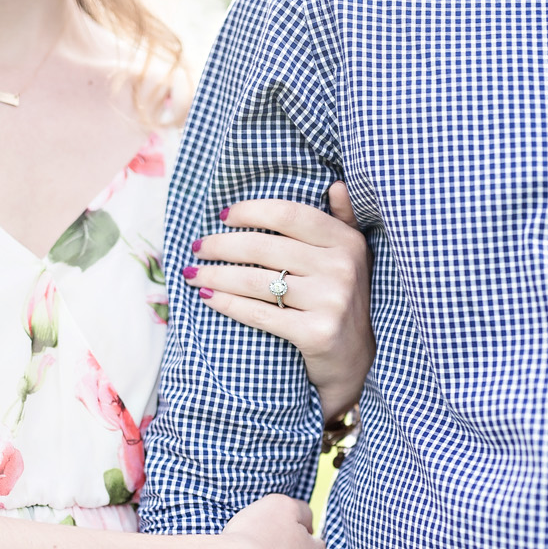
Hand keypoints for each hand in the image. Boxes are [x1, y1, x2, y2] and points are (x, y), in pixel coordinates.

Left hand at [182, 184, 374, 421]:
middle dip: (222, 245)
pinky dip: (227, 304)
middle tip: (197, 247)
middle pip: (265, 248)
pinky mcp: (317, 333)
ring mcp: (331, 302)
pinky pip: (259, 313)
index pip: (289, 215)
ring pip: (257, 281)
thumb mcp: (352, 259)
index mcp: (347, 242)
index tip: (221, 216)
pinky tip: (207, 297)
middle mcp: (342, 268)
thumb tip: (335, 185)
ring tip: (192, 274)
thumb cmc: (343, 303)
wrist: (355, 363)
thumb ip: (343, 220)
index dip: (250, 212)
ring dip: (216, 275)